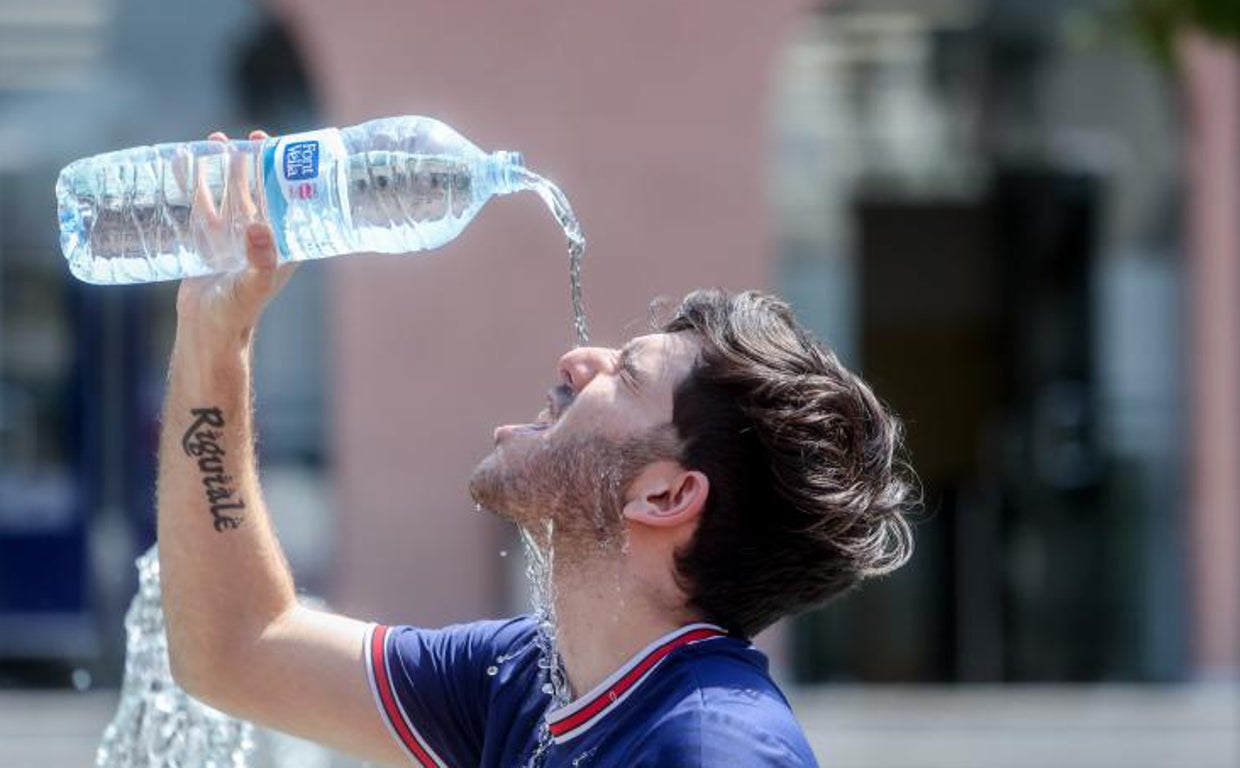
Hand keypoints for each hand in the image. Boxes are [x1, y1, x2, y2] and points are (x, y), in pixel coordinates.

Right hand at [176, 129, 296, 350]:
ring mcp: (231, 237)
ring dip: (222, 169)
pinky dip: (192, 183)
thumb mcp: (253, 283)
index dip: (284, 176)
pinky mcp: (206, 240)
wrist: (207, 329)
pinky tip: (183, 161)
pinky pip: (200, 205)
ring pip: (227, 193)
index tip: (280, 150)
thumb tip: (259, 227)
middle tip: (248, 137)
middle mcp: (258, 237)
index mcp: (280, 245)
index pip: (286, 202)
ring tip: (216, 140)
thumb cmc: (238, 311)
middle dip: (252, 164)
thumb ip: (260, 259)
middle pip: (256, 191)